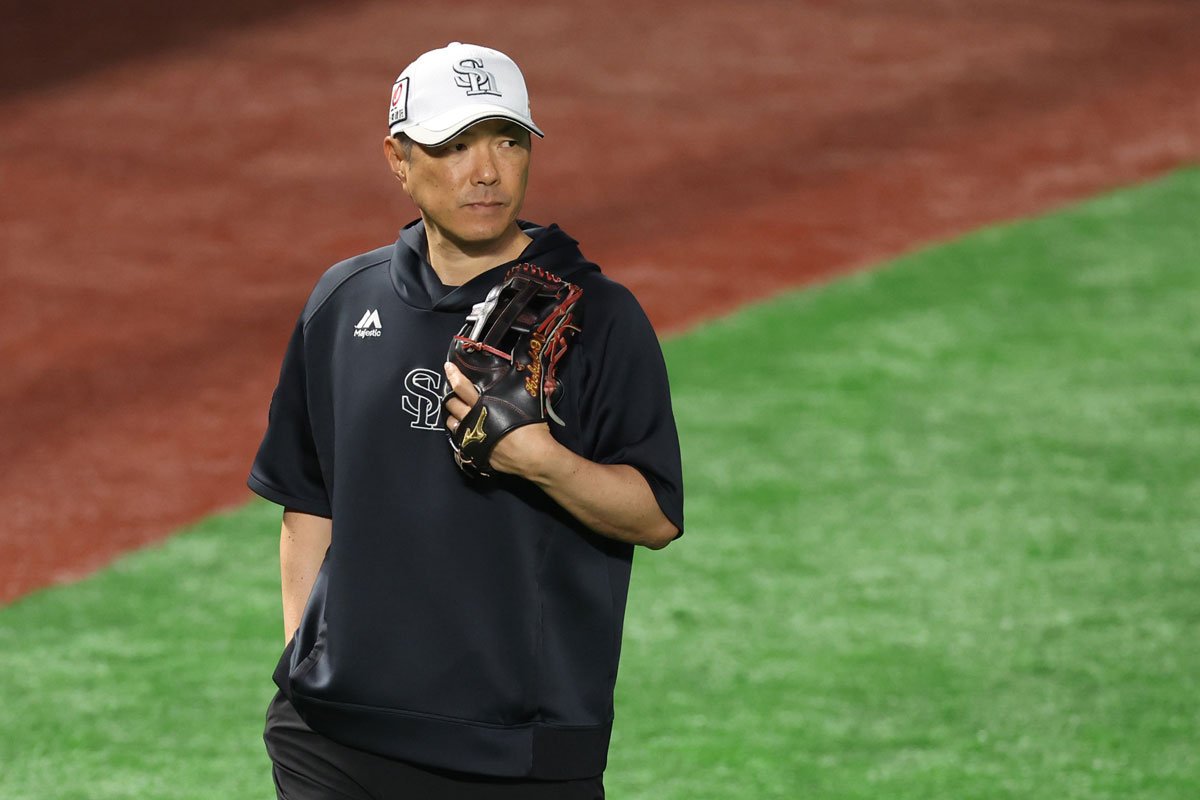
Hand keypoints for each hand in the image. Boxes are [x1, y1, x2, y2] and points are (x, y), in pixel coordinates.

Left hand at [443, 362, 559, 478]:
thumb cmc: (532, 428)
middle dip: (450, 397)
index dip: (453, 376)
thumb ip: (524, 388)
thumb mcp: (530, 401)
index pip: (462, 387)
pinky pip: (460, 441)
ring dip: (453, 416)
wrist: (533, 458)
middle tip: (454, 393)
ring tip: (459, 413)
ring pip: (452, 424)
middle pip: (452, 405)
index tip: (448, 368)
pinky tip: (467, 432)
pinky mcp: (474, 453)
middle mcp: (473, 420)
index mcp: (484, 405)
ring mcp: (472, 438)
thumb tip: (534, 374)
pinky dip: (461, 434)